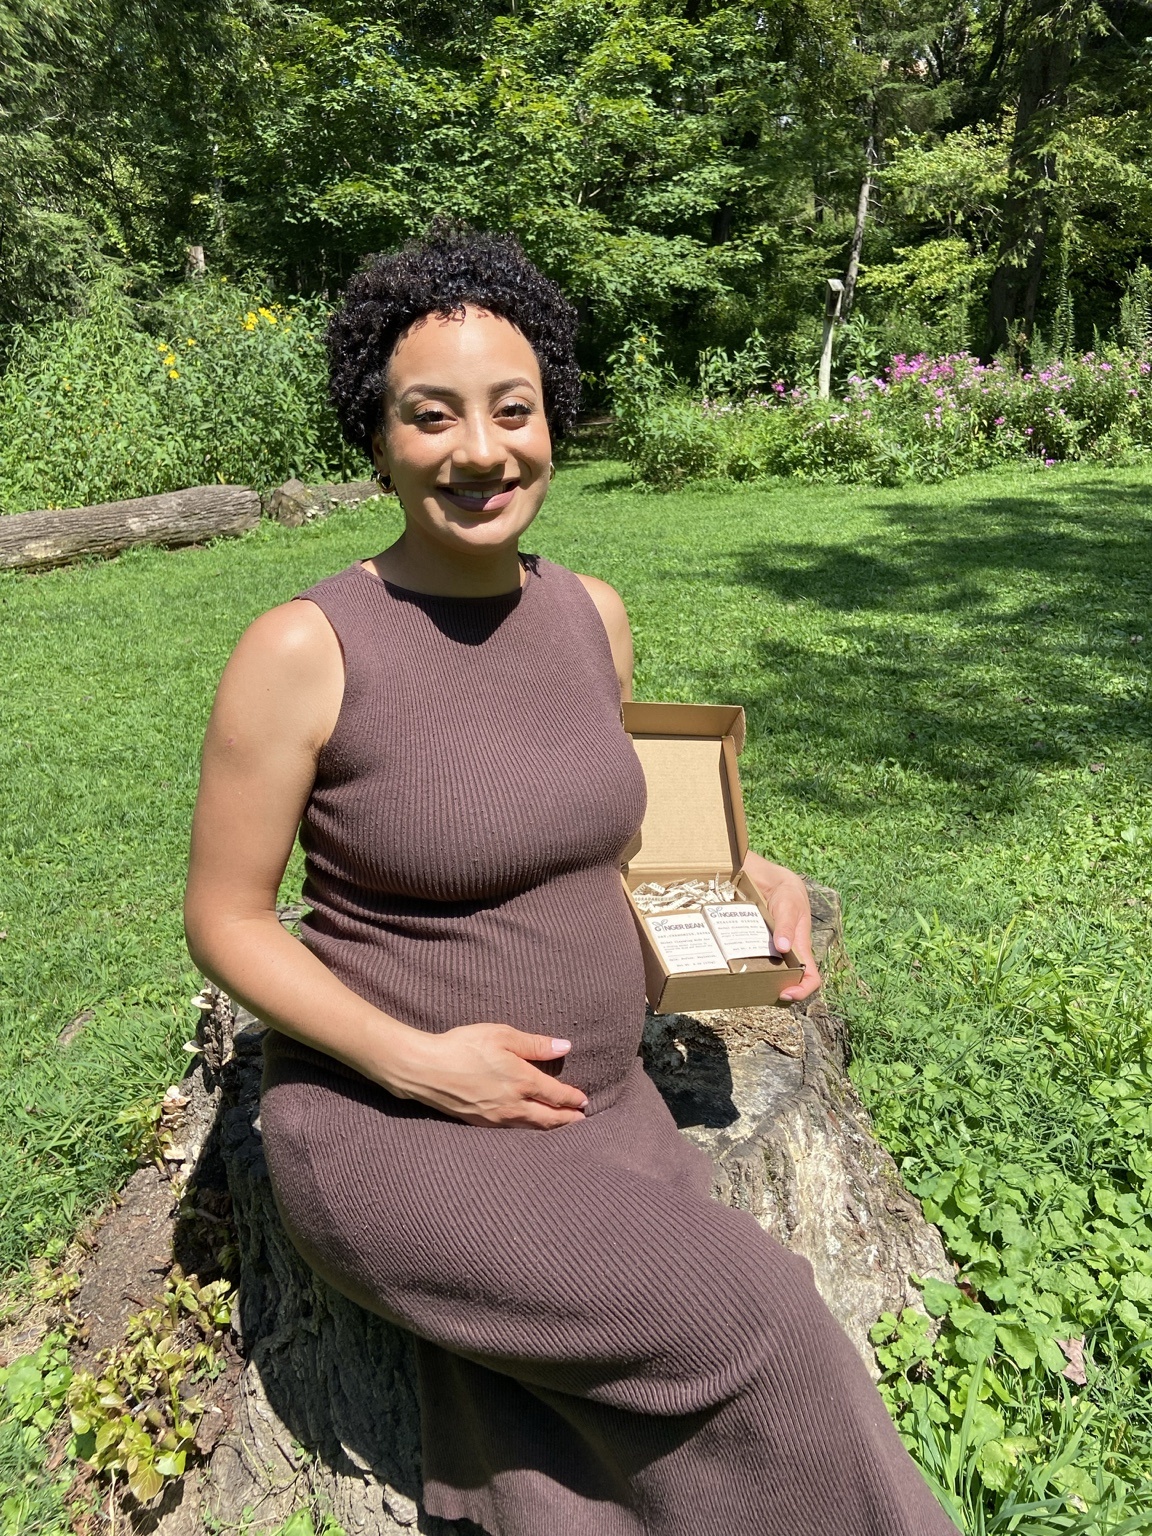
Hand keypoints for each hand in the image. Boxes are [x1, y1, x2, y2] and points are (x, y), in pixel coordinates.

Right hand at [388, 1022, 588, 1128]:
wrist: (425, 1070)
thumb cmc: (463, 1046)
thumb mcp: (501, 1035)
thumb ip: (535, 1044)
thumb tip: (564, 1047)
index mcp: (522, 1080)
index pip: (557, 1095)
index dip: (573, 1099)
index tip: (584, 1101)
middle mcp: (513, 1104)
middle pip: (549, 1118)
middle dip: (568, 1120)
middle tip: (581, 1121)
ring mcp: (497, 1117)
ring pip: (531, 1127)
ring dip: (550, 1127)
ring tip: (561, 1126)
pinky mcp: (481, 1123)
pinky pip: (513, 1129)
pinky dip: (529, 1129)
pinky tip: (529, 1125)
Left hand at [744, 852, 821, 1001]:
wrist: (769, 877)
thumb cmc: (787, 892)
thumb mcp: (789, 904)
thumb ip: (787, 925)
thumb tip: (784, 948)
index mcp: (801, 947)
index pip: (810, 977)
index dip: (802, 990)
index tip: (785, 994)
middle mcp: (785, 952)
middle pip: (783, 980)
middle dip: (771, 989)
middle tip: (752, 990)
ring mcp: (769, 949)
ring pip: (764, 972)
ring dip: (752, 978)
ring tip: (737, 981)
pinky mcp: (754, 943)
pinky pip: (748, 958)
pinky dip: (739, 962)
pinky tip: (727, 962)